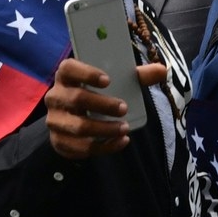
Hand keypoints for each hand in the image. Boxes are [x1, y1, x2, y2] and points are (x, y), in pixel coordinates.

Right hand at [45, 58, 166, 159]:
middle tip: (124, 108)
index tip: (108, 80)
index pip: (69, 68)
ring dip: (104, 129)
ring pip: (79, 127)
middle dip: (103, 105)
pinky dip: (104, 147)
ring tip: (124, 128)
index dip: (87, 73)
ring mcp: (55, 121)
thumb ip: (137, 77)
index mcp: (66, 76)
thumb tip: (162, 70)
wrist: (75, 120)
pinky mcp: (59, 142)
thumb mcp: (116, 83)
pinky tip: (121, 142)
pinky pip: (81, 147)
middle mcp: (56, 97)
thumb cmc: (96, 94)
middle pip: (76, 99)